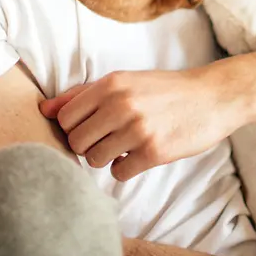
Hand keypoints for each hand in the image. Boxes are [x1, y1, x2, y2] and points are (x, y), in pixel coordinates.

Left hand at [39, 63, 246, 180]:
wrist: (210, 97)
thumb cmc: (162, 90)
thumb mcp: (123, 81)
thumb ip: (82, 94)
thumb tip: (44, 108)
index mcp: (110, 84)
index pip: (65, 117)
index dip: (73, 127)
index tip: (89, 127)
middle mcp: (120, 104)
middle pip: (75, 141)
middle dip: (87, 145)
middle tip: (106, 139)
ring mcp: (137, 129)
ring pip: (94, 159)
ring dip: (105, 158)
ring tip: (123, 146)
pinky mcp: (154, 152)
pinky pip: (119, 173)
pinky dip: (125, 169)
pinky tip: (137, 156)